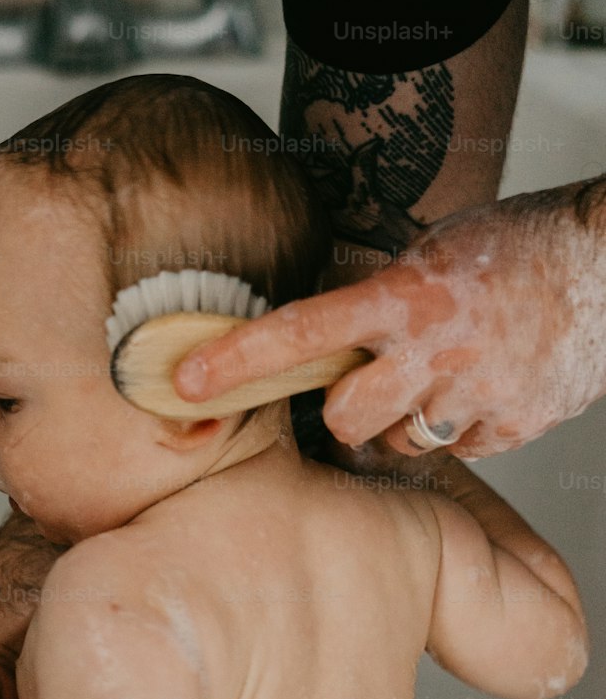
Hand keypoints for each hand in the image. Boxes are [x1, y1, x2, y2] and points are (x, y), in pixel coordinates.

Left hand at [173, 198, 581, 459]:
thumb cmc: (510, 248)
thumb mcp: (427, 254)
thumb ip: (373, 301)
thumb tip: (314, 341)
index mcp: (404, 295)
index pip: (302, 330)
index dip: (238, 358)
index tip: (184, 380)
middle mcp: (434, 349)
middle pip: (343, 420)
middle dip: (341, 415)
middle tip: (360, 392)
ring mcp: (476, 393)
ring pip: (401, 443)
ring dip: (403, 422)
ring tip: (438, 377)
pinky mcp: (514, 424)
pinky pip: (457, 449)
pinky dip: (457, 428)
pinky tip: (480, 388)